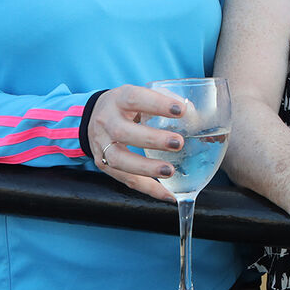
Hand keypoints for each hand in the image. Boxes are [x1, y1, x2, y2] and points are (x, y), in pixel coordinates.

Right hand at [86, 85, 190, 201]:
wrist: (95, 116)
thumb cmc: (127, 105)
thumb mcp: (141, 95)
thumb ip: (164, 102)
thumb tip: (193, 114)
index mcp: (119, 99)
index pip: (135, 99)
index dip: (157, 104)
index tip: (181, 110)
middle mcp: (106, 121)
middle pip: (123, 132)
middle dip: (152, 139)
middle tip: (178, 143)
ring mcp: (102, 145)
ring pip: (120, 160)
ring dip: (147, 168)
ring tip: (170, 171)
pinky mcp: (104, 164)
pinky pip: (126, 179)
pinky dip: (148, 188)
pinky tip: (168, 194)